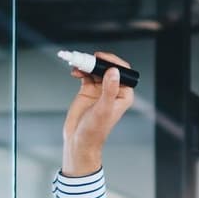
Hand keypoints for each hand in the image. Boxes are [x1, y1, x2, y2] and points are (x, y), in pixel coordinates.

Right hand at [61, 51, 134, 176]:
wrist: (79, 140)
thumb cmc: (94, 131)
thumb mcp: (103, 109)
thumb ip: (109, 90)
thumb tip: (114, 72)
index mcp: (123, 95)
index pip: (123, 71)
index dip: (113, 61)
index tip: (100, 57)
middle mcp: (113, 90)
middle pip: (108, 67)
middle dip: (97, 61)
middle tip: (86, 59)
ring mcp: (100, 90)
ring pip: (96, 69)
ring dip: (87, 64)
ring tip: (77, 64)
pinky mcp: (88, 90)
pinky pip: (86, 74)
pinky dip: (80, 70)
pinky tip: (75, 72)